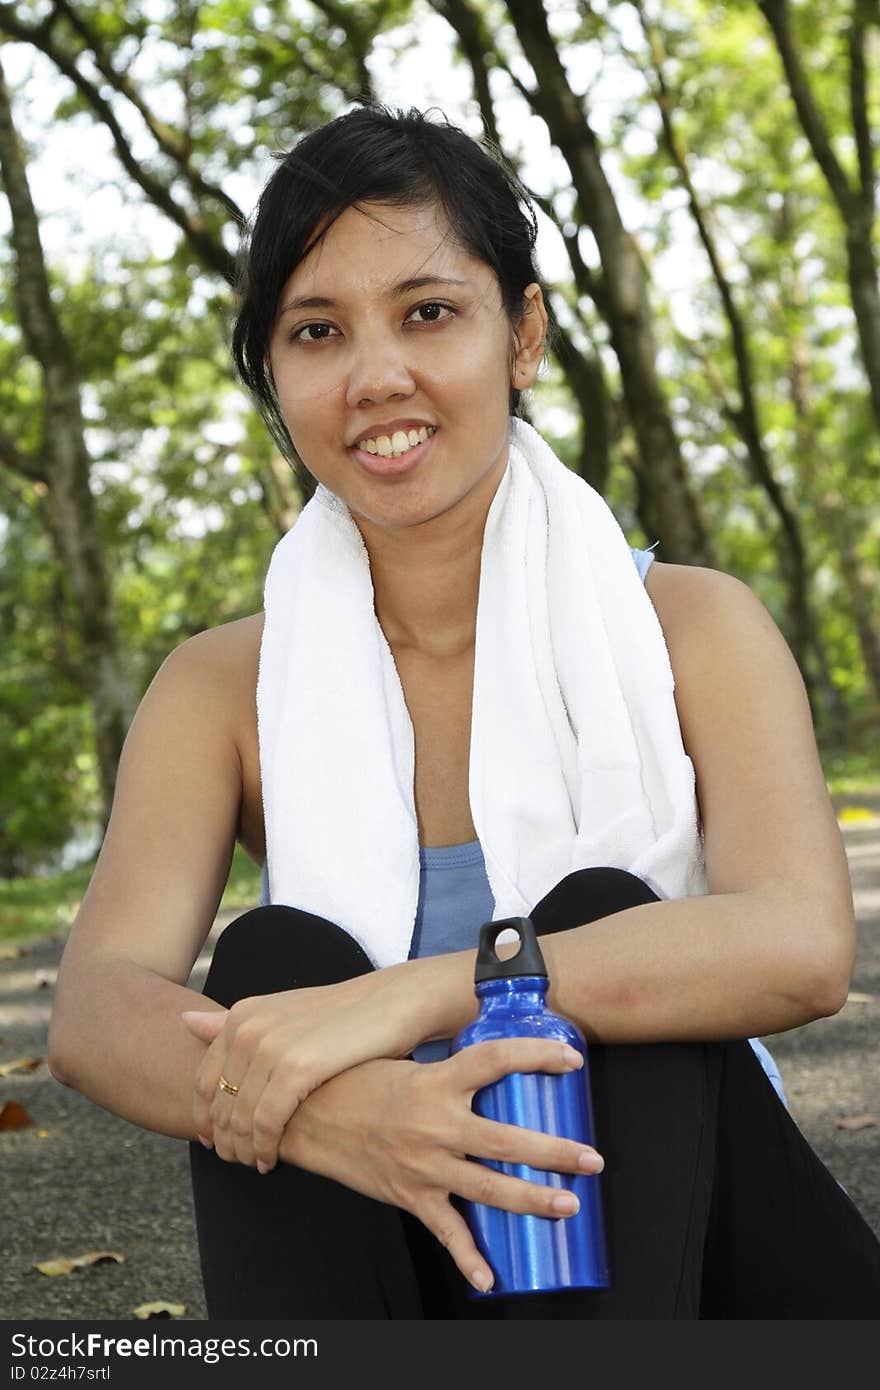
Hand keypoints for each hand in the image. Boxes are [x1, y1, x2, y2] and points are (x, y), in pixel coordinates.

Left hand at [180, 967, 423, 1171]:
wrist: (391, 1002)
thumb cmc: (340, 1014)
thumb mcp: (280, 1012)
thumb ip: (234, 1023)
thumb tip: (185, 1020)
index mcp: (241, 1015)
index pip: (203, 1080)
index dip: (204, 1117)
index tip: (214, 1141)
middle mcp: (248, 1028)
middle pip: (218, 1102)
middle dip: (223, 1139)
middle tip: (234, 1161)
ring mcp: (270, 1047)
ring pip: (239, 1118)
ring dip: (241, 1150)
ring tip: (255, 1164)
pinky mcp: (297, 1068)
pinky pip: (266, 1123)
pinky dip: (264, 1148)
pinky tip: (271, 1160)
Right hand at [279, 1037, 604, 1294]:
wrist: (304, 1117)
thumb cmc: (355, 1082)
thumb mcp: (406, 1063)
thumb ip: (447, 1067)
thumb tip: (491, 1058)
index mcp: (436, 1082)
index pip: (496, 1060)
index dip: (536, 1056)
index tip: (571, 1059)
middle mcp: (435, 1125)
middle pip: (507, 1141)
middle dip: (555, 1152)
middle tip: (592, 1158)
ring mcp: (424, 1165)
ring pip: (489, 1189)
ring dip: (533, 1200)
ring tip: (570, 1205)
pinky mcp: (410, 1195)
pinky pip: (445, 1231)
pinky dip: (469, 1258)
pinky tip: (490, 1277)